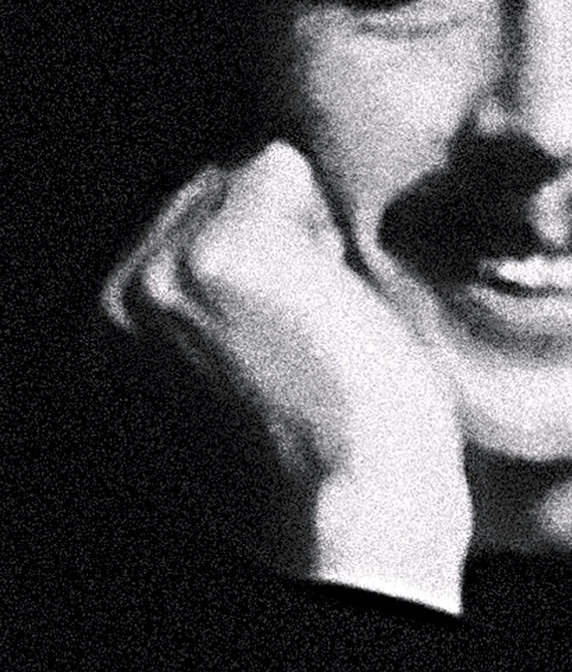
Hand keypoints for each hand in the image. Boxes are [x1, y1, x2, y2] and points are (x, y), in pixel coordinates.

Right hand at [101, 141, 470, 612]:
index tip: (289, 326)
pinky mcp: (221, 250)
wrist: (362, 505)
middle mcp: (118, 294)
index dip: (265, 250)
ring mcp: (162, 266)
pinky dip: (324, 218)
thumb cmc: (329, 451)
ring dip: (304, 226)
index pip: (189, 214)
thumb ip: (214, 298)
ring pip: (252, 171)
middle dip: (279, 229)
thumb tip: (262, 203)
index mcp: (110, 329)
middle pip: (217, 182)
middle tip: (310, 324)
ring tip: (318, 315)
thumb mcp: (235, 366)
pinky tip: (331, 296)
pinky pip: (282, 166)